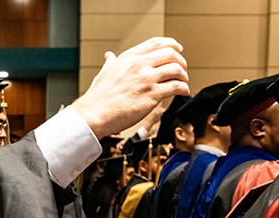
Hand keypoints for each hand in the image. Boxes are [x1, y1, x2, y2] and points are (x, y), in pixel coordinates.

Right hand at [71, 37, 189, 138]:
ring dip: (184, 76)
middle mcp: (139, 65)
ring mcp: (146, 80)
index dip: (171, 44)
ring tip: (183, 82)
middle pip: (171, 54)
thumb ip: (110, 63)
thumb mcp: (103, 73)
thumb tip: (109, 56)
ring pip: (176, 69)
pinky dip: (184, 89)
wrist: (95, 114)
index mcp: (128, 58)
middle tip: (182, 69)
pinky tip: (182, 92)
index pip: (156, 43)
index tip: (177, 49)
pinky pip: (176, 87)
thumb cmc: (98, 98)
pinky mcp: (152, 95)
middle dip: (181, 61)